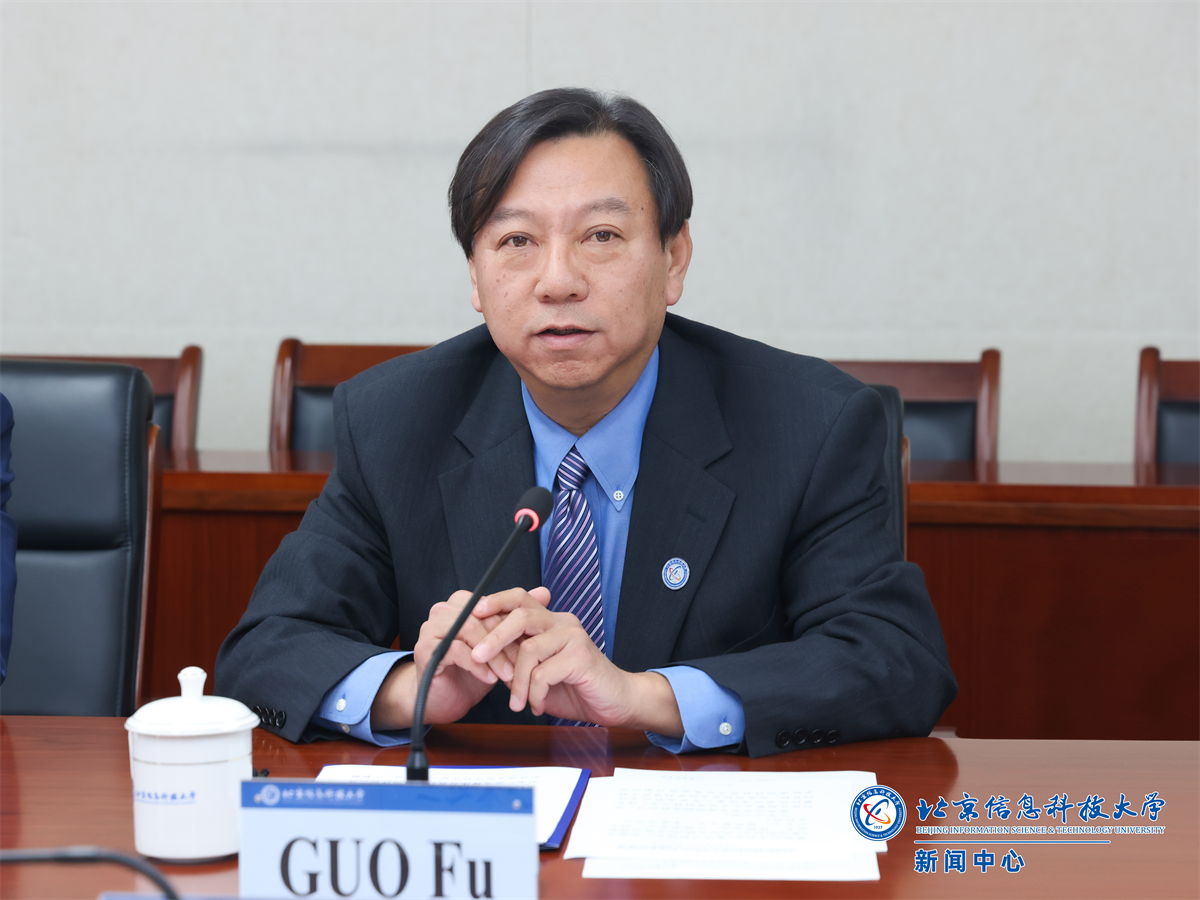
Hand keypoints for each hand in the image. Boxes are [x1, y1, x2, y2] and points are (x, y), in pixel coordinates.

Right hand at [370, 589, 519, 729]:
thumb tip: (545, 592)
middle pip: (482, 616)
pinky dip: (478, 666)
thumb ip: (519, 617)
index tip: (532, 646)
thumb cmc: (473, 670)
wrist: (445, 699)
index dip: (514, 626)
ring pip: (470, 630)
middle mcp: (444, 610)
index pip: (493, 604)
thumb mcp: (502, 643)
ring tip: (508, 674)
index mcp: (461, 603)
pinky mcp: (426, 648)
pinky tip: (489, 679)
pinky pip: (457, 650)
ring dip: (494, 655)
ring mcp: (431, 627)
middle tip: (522, 663)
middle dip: (506, 641)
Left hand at [470, 589, 684, 736]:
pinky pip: (543, 673)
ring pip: (529, 649)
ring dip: (516, 681)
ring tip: (516, 703)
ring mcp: (574, 638)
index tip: (471, 613)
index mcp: (552, 621)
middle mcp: (563, 623)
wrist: (616, 702)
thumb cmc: (577, 688)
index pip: (520, 599)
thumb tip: (483, 655)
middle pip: (521, 615)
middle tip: (476, 657)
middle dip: (494, 636)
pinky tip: (536, 706)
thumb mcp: (539, 673)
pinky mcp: (581, 657)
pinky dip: (534, 694)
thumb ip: (518, 660)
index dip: (495, 602)